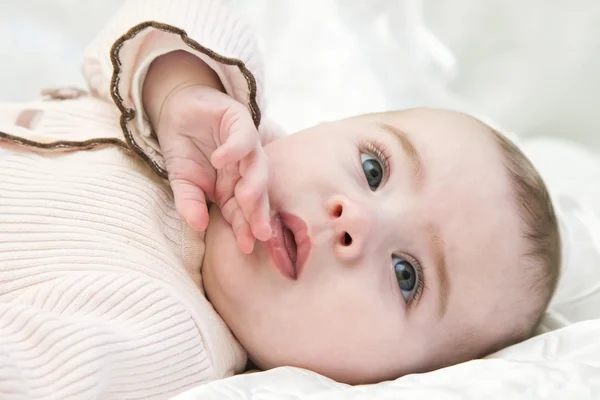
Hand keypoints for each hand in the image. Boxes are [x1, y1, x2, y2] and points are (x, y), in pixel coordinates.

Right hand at [155, 84, 271, 252]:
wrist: (177, 109)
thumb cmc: (184, 149)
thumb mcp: (182, 181)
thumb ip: (189, 203)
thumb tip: (198, 225)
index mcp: (234, 187)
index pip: (243, 212)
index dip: (245, 228)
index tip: (246, 246)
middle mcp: (245, 169)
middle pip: (257, 193)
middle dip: (259, 213)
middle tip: (261, 232)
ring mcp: (246, 146)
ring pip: (258, 166)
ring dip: (253, 184)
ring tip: (246, 200)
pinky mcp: (240, 121)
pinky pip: (243, 138)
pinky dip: (233, 148)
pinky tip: (220, 159)